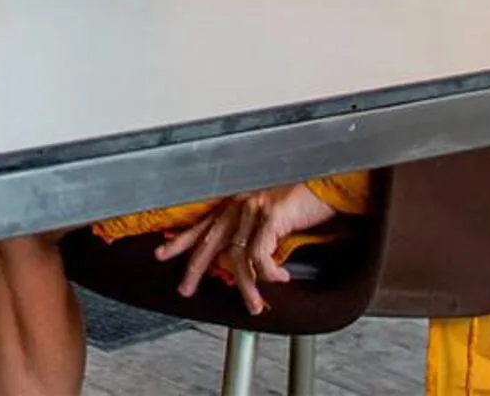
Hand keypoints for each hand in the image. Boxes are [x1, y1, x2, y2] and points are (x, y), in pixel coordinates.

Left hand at [156, 182, 336, 314]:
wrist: (327, 184)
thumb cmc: (302, 201)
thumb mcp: (270, 217)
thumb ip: (253, 235)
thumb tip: (242, 263)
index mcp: (235, 204)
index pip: (200, 225)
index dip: (179, 240)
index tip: (161, 253)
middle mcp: (239, 205)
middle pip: (208, 241)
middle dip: (194, 269)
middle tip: (185, 289)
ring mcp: (254, 209)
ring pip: (237, 255)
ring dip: (246, 286)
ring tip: (253, 305)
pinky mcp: (272, 215)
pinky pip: (261, 253)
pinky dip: (269, 272)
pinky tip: (280, 279)